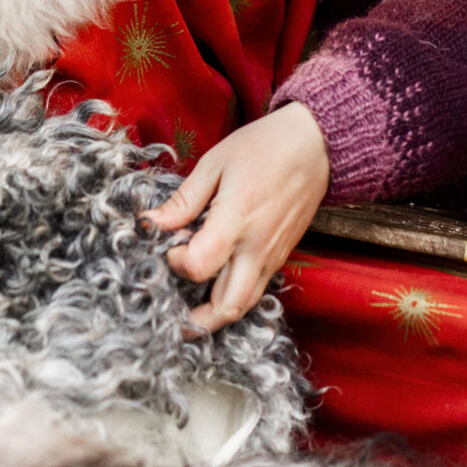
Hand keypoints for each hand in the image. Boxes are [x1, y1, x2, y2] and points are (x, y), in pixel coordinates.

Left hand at [141, 102, 330, 332]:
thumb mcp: (215, 163)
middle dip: (196, 321)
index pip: (198, 266)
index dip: (176, 262)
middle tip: (172, 316)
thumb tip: (151, 224)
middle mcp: (256, 248)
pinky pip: (256, 290)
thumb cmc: (263, 147)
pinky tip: (217, 285)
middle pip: (226, 307)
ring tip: (191, 311)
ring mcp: (272, 257)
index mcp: (236, 220)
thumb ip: (183, 201)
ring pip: (244, 305)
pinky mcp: (280, 257)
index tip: (170, 244)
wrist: (315, 146)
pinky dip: (234, 297)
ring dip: (216, 315)